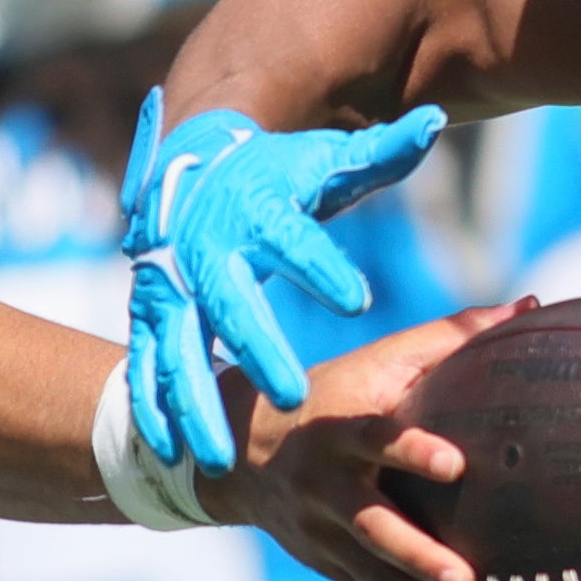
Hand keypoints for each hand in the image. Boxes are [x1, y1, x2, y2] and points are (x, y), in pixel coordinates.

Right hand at [122, 92, 445, 470]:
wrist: (186, 165)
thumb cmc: (271, 173)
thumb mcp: (323, 160)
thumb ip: (380, 153)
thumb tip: (435, 123)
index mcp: (255, 210)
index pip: (293, 238)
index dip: (322, 266)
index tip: (359, 300)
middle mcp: (205, 249)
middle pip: (231, 304)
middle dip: (258, 351)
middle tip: (294, 399)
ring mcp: (168, 285)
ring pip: (177, 349)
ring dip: (195, 403)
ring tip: (219, 458)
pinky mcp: (148, 312)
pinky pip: (145, 364)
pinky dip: (151, 407)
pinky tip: (166, 453)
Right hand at [207, 306, 500, 580]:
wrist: (238, 450)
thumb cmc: (333, 394)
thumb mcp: (377, 360)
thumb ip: (448, 337)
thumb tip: (529, 306)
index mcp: (341, 429)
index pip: (375, 438)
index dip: (410, 450)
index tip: (455, 464)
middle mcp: (328, 485)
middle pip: (372, 526)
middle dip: (417, 554)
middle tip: (466, 578)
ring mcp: (324, 532)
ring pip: (375, 575)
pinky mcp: (330, 563)